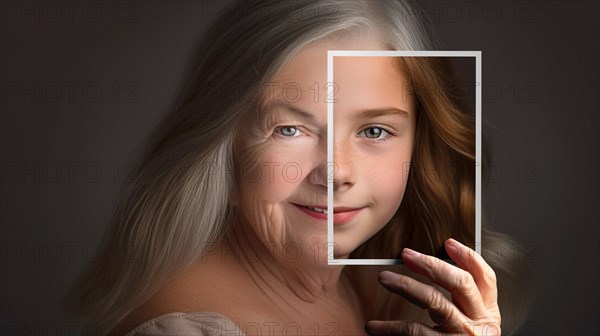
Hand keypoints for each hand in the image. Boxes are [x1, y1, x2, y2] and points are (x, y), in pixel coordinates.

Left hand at [365, 238, 500, 334]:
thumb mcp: (469, 324)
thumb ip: (460, 301)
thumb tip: (431, 266)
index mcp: (488, 315)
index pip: (486, 279)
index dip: (469, 257)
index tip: (448, 242)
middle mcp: (480, 325)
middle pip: (459, 283)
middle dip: (431, 264)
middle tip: (406, 254)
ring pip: (436, 303)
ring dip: (406, 285)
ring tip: (384, 278)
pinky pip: (414, 333)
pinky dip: (390, 329)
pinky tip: (373, 327)